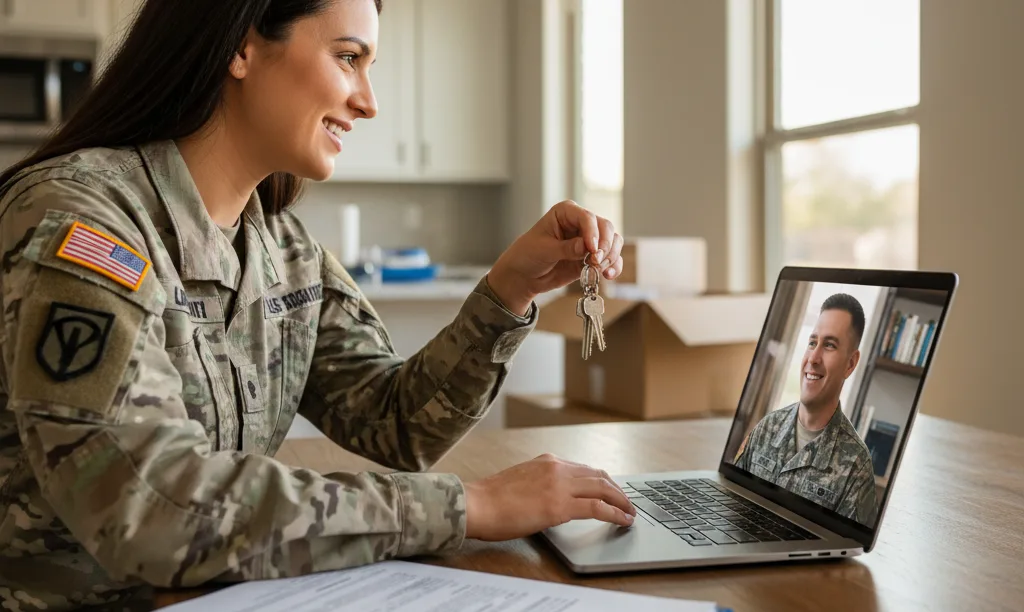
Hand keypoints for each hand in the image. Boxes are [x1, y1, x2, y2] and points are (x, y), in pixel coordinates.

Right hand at [463, 453, 636, 541]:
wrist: (476, 504)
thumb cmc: (490, 499)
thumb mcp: (521, 480)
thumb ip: (540, 483)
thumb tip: (552, 497)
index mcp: (547, 461)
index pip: (584, 468)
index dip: (603, 481)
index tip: (611, 490)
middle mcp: (557, 468)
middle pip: (599, 476)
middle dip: (618, 490)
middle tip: (627, 502)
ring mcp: (559, 485)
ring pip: (603, 489)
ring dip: (621, 501)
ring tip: (630, 513)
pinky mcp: (559, 506)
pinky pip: (597, 507)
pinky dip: (614, 513)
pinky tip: (622, 520)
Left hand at [486, 201, 622, 314]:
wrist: (524, 275)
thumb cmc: (528, 255)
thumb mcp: (543, 250)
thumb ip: (566, 248)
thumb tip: (586, 248)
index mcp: (566, 212)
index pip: (587, 217)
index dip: (593, 233)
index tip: (592, 250)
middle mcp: (581, 223)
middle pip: (606, 227)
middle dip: (605, 245)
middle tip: (596, 261)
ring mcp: (589, 239)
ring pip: (613, 241)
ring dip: (611, 256)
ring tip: (601, 270)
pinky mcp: (593, 256)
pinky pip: (611, 258)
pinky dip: (614, 266)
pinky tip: (608, 276)